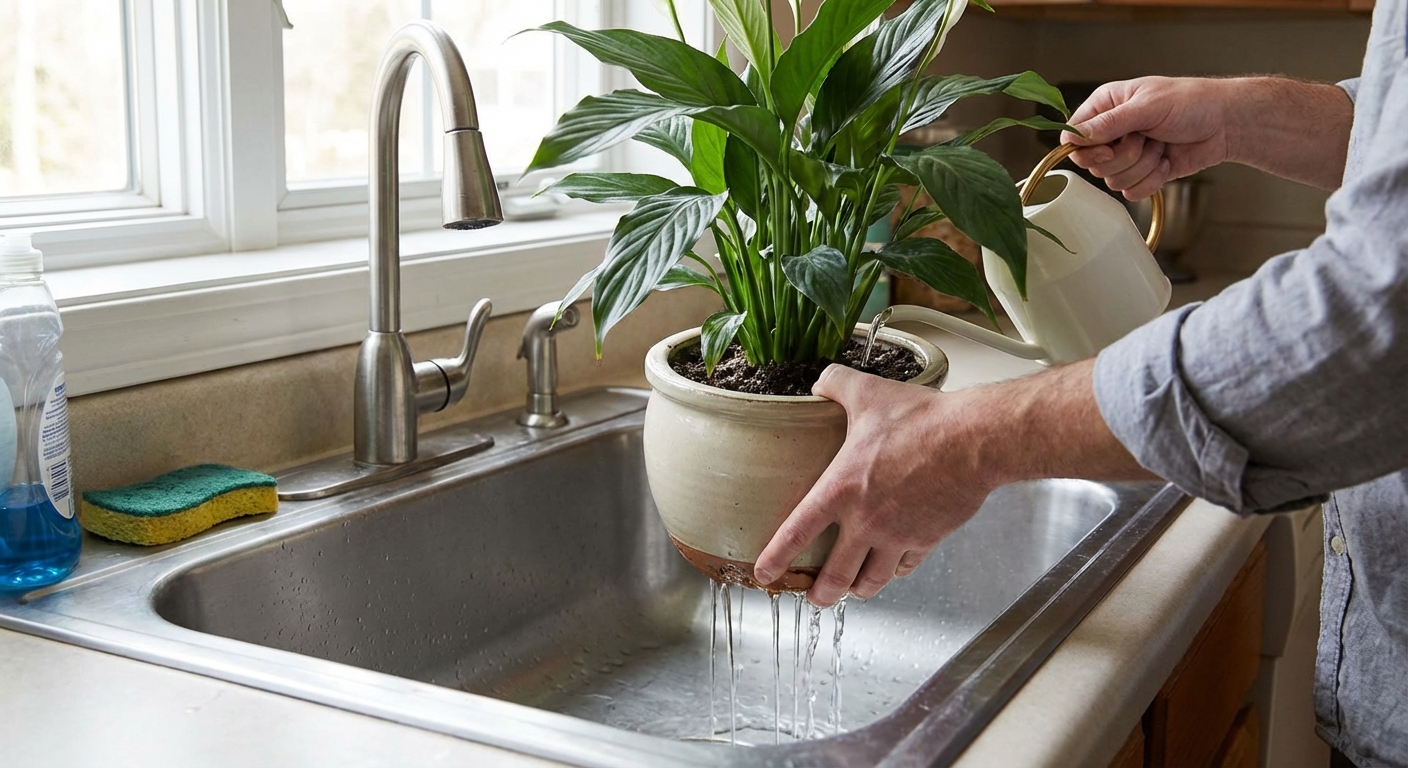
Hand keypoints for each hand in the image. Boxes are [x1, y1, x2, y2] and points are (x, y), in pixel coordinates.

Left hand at [752, 365, 1001, 607]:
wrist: (973, 441)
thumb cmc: (922, 420)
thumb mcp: (868, 393)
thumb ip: (837, 384)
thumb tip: (821, 381)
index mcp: (841, 490)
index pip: (797, 533)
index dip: (776, 558)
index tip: (765, 573)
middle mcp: (865, 521)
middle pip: (834, 576)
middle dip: (820, 594)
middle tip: (813, 597)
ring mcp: (897, 535)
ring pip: (871, 581)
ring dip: (857, 590)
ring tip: (851, 590)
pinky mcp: (926, 540)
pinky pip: (904, 567)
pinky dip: (893, 572)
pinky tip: (890, 567)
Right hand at [1060, 77, 1234, 199]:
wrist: (1225, 124)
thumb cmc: (1192, 103)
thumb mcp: (1147, 107)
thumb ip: (1107, 123)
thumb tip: (1071, 136)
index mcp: (1106, 106)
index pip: (1074, 136)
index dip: (1086, 149)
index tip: (1108, 149)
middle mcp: (1112, 132)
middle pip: (1093, 163)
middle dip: (1124, 156)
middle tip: (1145, 139)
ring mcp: (1126, 154)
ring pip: (1112, 179)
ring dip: (1142, 166)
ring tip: (1161, 146)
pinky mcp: (1142, 173)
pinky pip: (1130, 191)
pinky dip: (1152, 180)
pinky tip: (1166, 161)